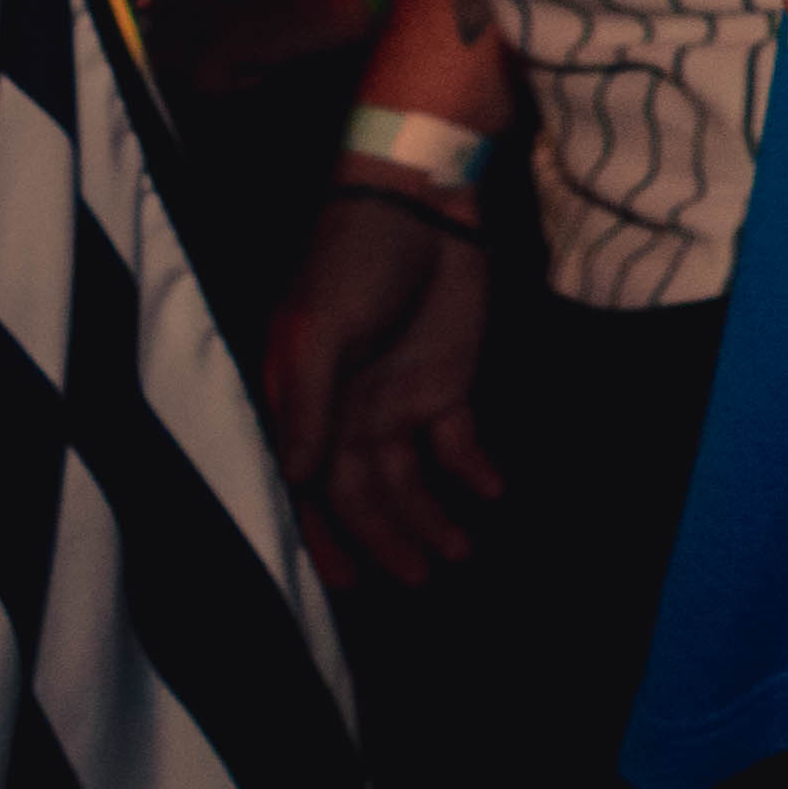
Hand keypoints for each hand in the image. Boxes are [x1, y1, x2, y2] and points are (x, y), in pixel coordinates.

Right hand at [261, 180, 495, 586]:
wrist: (418, 203)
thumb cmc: (349, 260)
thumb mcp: (319, 331)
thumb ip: (308, 404)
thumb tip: (293, 476)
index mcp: (303, 407)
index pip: (309, 489)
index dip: (326, 537)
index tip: (347, 585)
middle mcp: (347, 415)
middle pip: (365, 495)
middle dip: (390, 540)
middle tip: (419, 582)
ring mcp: (398, 401)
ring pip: (413, 481)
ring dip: (434, 519)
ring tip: (459, 556)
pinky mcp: (449, 384)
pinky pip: (460, 444)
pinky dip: (476, 474)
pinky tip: (494, 496)